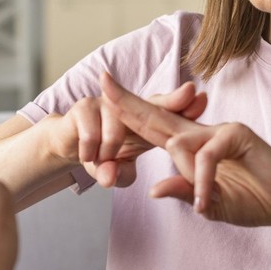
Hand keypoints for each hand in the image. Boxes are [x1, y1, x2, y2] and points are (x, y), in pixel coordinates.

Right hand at [47, 81, 208, 188]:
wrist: (67, 145)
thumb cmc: (102, 157)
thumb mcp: (115, 171)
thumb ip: (118, 175)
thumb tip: (110, 178)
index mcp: (144, 123)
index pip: (168, 114)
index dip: (184, 107)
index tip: (203, 99)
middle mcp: (129, 109)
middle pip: (154, 105)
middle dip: (174, 100)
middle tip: (192, 91)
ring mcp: (106, 104)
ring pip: (116, 128)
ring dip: (109, 151)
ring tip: (102, 162)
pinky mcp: (83, 108)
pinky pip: (91, 134)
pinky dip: (90, 151)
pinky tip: (87, 157)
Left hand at [101, 72, 270, 229]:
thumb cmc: (254, 201)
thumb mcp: (209, 204)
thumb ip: (183, 193)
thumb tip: (153, 190)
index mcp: (193, 145)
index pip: (153, 126)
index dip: (129, 111)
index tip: (104, 94)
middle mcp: (203, 131)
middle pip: (157, 115)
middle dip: (127, 101)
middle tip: (101, 82)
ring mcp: (220, 129)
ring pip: (179, 145)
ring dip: (189, 180)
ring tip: (206, 201)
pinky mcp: (237, 135)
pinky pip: (205, 157)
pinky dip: (204, 183)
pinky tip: (208, 203)